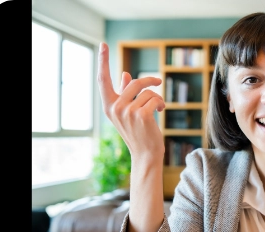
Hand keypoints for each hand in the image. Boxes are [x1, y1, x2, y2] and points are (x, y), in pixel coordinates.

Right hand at [97, 42, 165, 162]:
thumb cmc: (138, 132)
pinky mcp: (141, 115)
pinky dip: (160, 102)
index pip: (103, 79)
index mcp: (108, 105)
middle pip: (134, 82)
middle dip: (150, 81)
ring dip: (156, 96)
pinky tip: (160, 110)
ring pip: (147, 91)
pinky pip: (154, 98)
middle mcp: (114, 108)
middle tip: (158, 82)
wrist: (146, 154)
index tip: (103, 45)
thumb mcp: (128, 112)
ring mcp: (127, 112)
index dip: (103, 61)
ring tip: (158, 106)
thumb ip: (125, 93)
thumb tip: (125, 75)